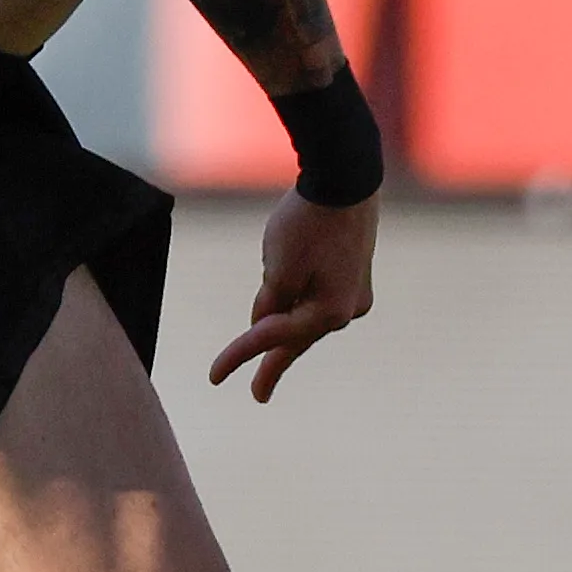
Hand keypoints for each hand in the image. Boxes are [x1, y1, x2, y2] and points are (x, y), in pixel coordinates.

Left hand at [206, 189, 377, 402]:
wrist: (346, 176)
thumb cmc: (308, 222)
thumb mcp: (277, 267)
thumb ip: (269, 303)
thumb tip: (266, 323)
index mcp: (329, 313)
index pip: (273, 338)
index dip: (240, 357)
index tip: (214, 378)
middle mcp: (349, 309)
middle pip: (298, 335)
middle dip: (272, 357)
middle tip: (257, 395)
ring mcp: (357, 291)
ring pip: (308, 314)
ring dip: (283, 320)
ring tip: (259, 325)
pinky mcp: (355, 272)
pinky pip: (318, 296)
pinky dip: (299, 301)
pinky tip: (285, 295)